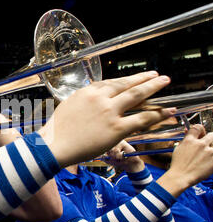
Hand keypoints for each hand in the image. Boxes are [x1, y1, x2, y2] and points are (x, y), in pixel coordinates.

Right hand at [38, 71, 175, 166]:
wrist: (54, 146)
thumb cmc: (57, 131)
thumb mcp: (69, 106)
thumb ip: (85, 102)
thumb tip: (94, 102)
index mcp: (88, 91)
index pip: (112, 82)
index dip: (127, 80)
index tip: (135, 79)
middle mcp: (100, 97)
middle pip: (127, 84)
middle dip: (144, 78)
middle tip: (157, 75)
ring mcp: (110, 112)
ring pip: (137, 96)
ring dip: (154, 88)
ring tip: (165, 83)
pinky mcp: (116, 128)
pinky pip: (142, 119)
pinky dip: (157, 114)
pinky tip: (167, 111)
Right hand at [158, 124, 212, 195]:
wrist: (181, 177)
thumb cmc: (178, 164)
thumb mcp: (178, 148)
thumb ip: (185, 139)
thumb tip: (187, 131)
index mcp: (189, 141)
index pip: (198, 127)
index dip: (200, 130)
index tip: (201, 133)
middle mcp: (200, 145)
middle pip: (211, 134)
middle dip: (209, 139)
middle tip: (206, 145)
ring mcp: (209, 152)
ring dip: (212, 147)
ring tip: (208, 153)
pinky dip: (212, 156)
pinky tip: (208, 160)